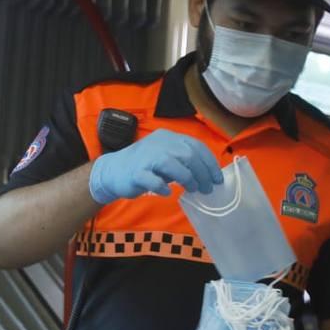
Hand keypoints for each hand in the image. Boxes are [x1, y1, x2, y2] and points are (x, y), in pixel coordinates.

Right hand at [88, 129, 222, 204]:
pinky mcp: (136, 172)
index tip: (217, 179)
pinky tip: (167, 192)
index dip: (210, 163)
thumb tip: (207, 175)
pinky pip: (153, 180)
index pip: (196, 146)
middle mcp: (159, 144)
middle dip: (202, 173)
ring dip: (187, 179)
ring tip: (192, 190)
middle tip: (207, 188)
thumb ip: (184, 161)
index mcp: (169, 137)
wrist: (112, 171)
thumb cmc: (144, 166)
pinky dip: (163, 187)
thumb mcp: (167, 158)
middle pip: (188, 155)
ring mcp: (146, 157)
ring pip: (172, 165)